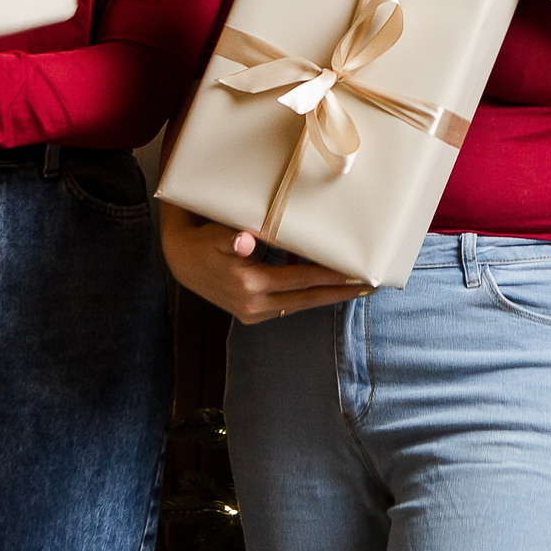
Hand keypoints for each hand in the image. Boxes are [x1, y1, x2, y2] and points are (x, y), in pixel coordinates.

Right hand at [158, 203, 370, 323]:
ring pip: (300, 305)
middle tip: (371, 287)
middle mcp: (254, 304)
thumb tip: (246, 240)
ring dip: (327, 297)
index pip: (302, 281)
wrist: (180, 262)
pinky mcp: (251, 314)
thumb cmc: (204, 242)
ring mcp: (253, 313)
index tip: (359, 275)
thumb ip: (233, 238)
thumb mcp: (217, 235)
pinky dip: (308, 297)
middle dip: (340, 293)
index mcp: (250, 284)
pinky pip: (288, 305)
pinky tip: (325, 289)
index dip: (333, 279)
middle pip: (308, 299)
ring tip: (355, 288)